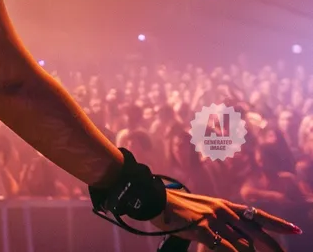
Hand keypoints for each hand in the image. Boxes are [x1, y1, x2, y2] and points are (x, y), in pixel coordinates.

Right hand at [152, 189, 299, 251]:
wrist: (153, 199)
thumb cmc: (173, 206)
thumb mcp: (200, 209)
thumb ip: (218, 219)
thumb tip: (233, 235)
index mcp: (223, 204)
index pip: (255, 214)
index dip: (276, 223)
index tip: (293, 229)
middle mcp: (222, 210)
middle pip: (255, 230)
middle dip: (272, 245)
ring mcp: (213, 220)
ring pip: (242, 243)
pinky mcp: (203, 229)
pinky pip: (226, 248)